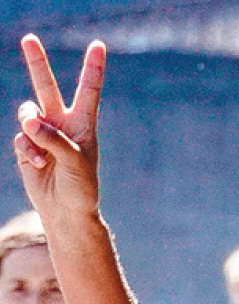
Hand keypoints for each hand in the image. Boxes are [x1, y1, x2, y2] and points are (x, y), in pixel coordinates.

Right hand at [13, 38, 105, 221]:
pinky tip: (38, 164)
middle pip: (46, 86)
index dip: (92, 67)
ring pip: (26, 113)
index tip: (98, 45)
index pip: (88, 90)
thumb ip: (55, 140)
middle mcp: (62, 124)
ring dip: (31, 130)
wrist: (65, 211)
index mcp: (83, 124)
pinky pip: (20, 138)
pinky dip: (27, 149)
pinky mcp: (27, 145)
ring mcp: (42, 133)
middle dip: (36, 62)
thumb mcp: (76, 164)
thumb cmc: (81, 188)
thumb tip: (31, 122)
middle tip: (28, 38)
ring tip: (42, 154)